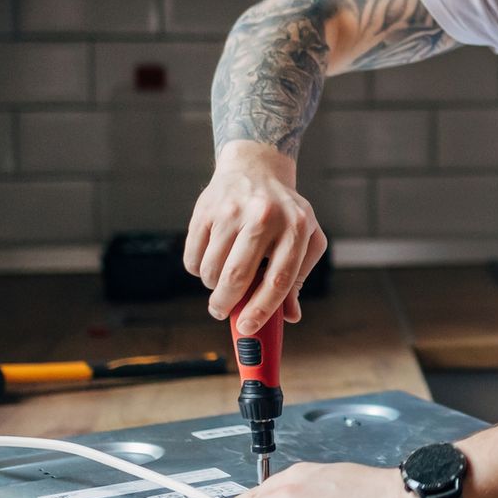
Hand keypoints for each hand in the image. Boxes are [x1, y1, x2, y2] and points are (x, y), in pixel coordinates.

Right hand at [184, 140, 328, 334]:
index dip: (262, 310)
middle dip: (226, 305)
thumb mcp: (304, 239)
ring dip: (213, 286)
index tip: (249, 328)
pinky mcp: (205, 209)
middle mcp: (265, 216)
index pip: (278, 279)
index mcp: (296, 227)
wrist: (255, 169)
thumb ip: (297, 278)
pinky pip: (193, 257)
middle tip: (222, 312)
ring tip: (223, 277)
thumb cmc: (285, 213)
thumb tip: (291, 316)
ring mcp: (232, 211)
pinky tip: (212, 257)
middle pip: (238, 277)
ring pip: (212, 270)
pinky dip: (199, 269)